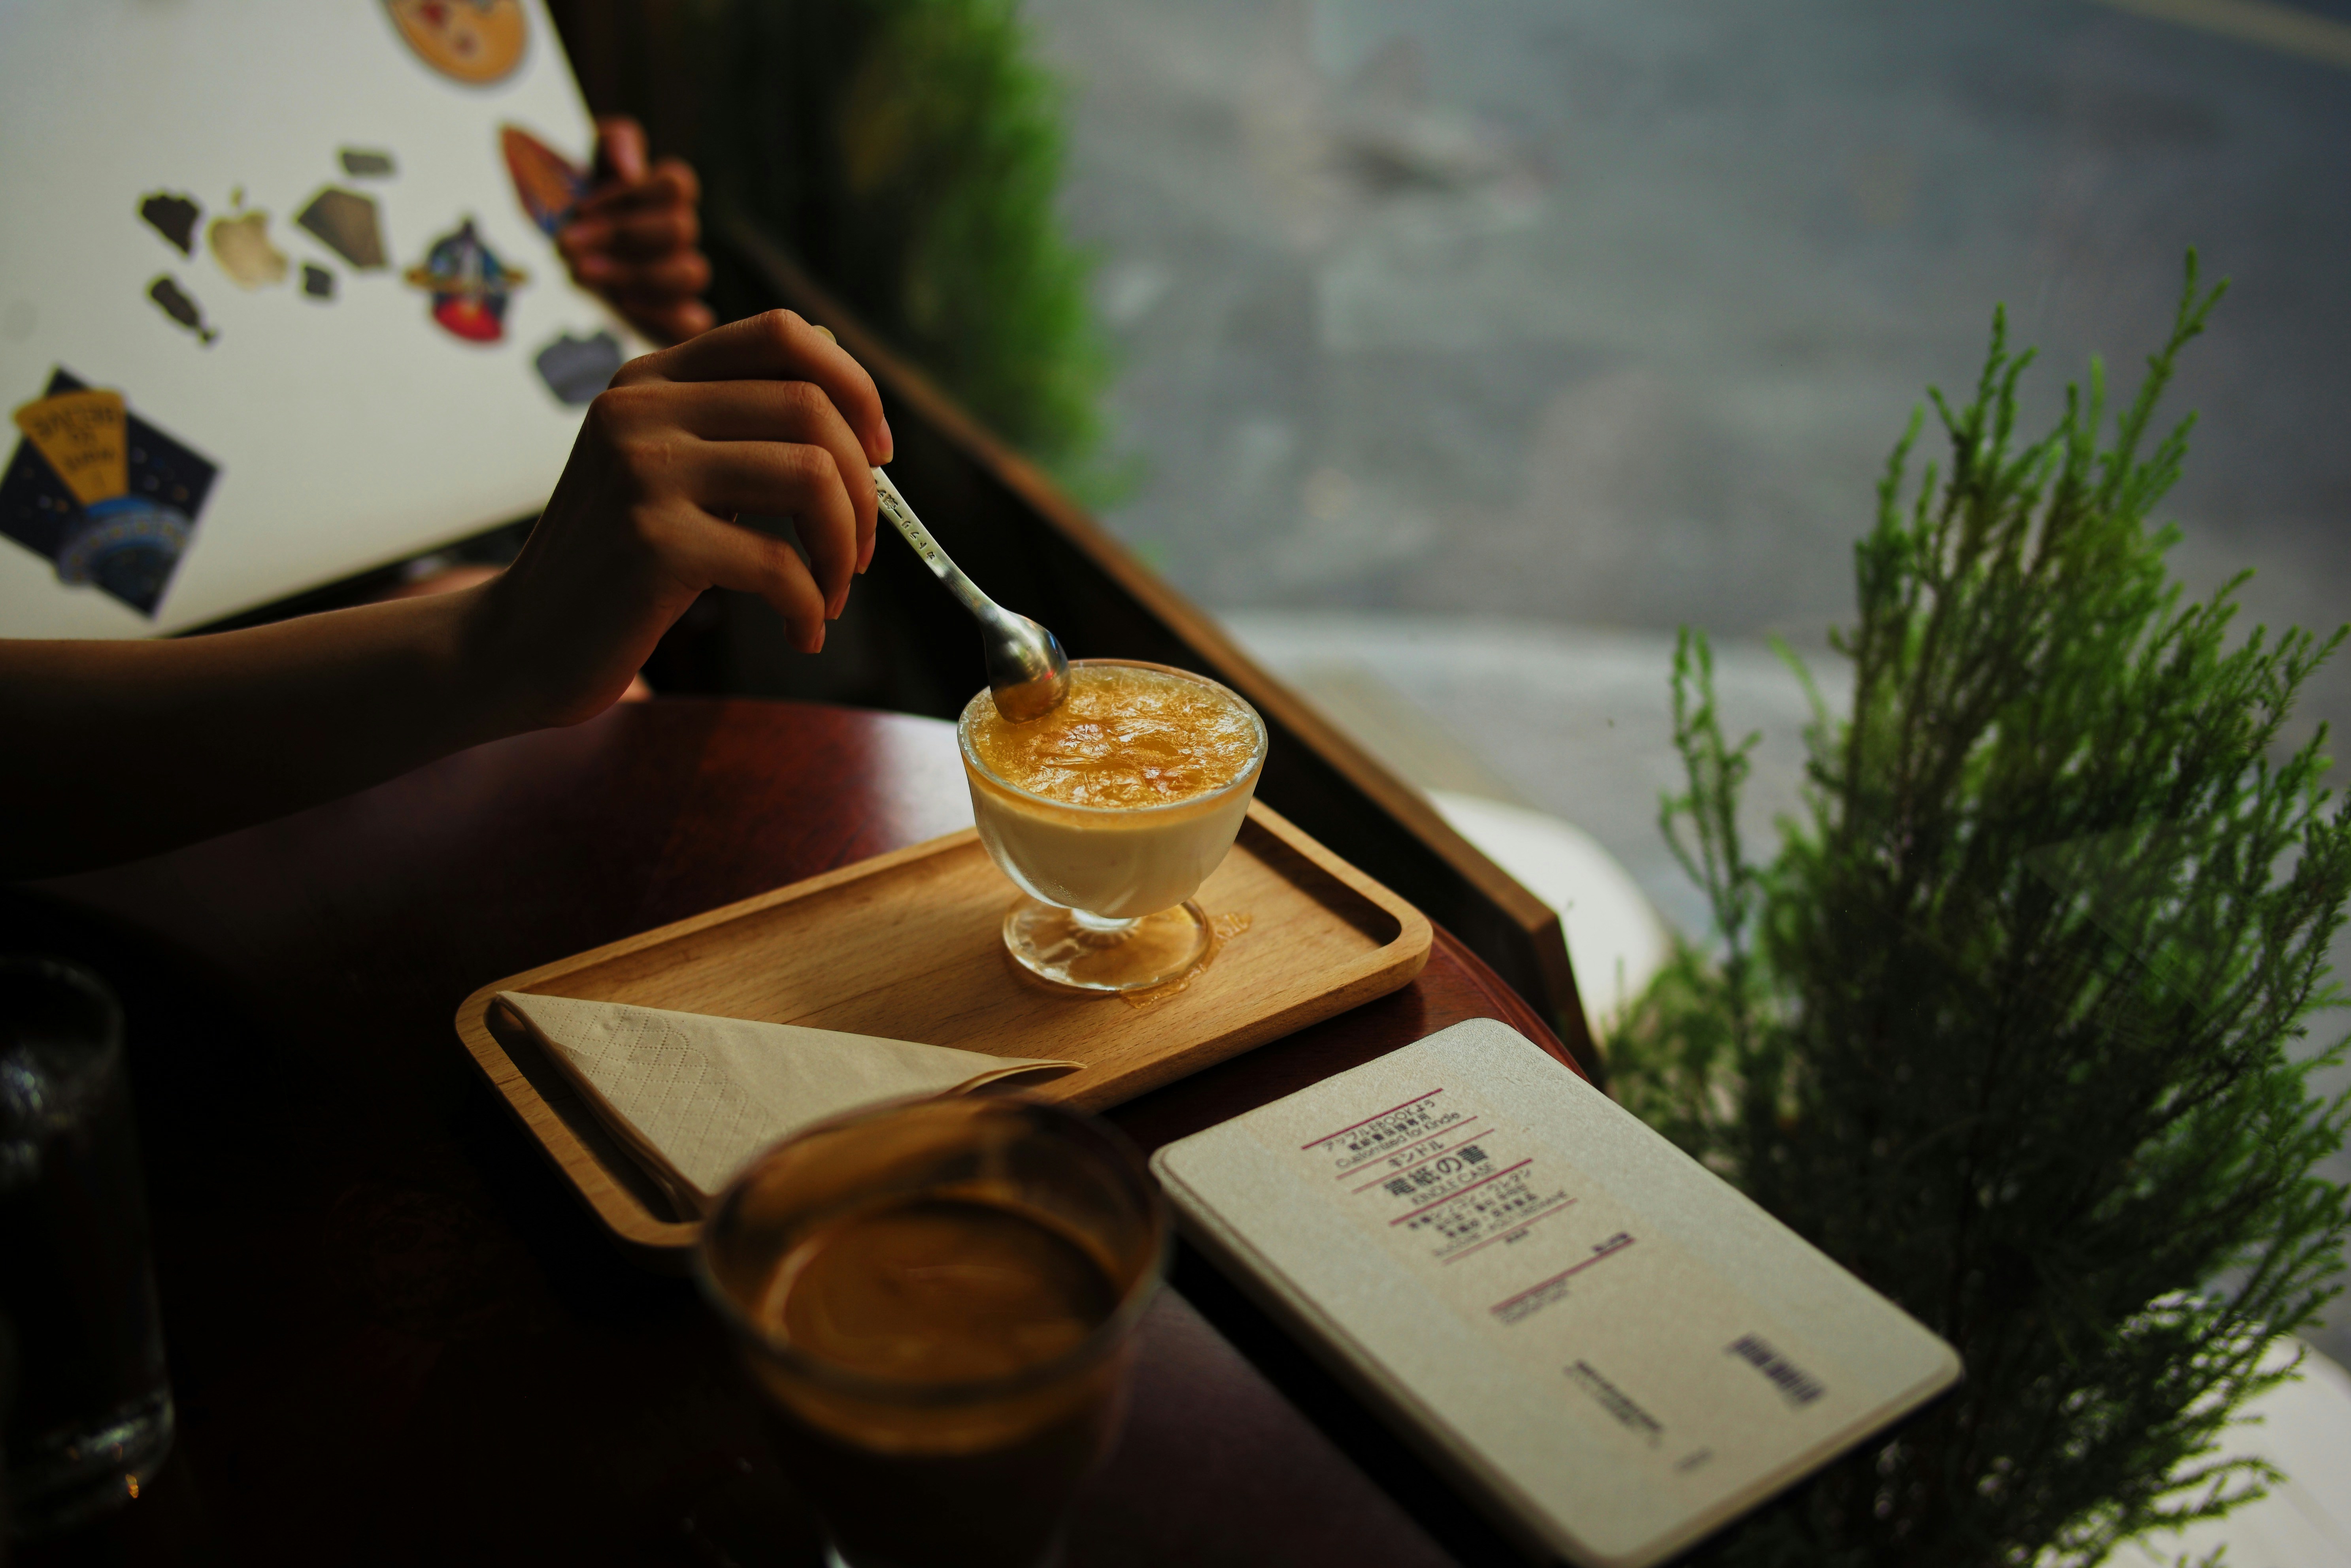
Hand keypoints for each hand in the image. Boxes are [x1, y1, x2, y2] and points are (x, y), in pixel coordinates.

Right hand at [474, 311, 893, 727]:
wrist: (525, 642)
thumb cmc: (618, 563)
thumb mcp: (669, 468)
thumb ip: (736, 416)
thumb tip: (833, 355)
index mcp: (652, 377)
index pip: (783, 333)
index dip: (855, 386)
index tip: (880, 455)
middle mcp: (642, 407)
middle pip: (812, 409)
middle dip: (864, 490)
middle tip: (861, 551)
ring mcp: (642, 471)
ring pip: (811, 477)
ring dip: (845, 547)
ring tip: (833, 593)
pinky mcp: (651, 542)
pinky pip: (780, 565)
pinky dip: (812, 608)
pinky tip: (803, 633)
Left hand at [557, 116, 715, 344]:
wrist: (548, 246)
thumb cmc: (567, 200)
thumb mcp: (581, 153)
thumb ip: (612, 144)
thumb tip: (630, 169)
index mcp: (662, 194)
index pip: (676, 184)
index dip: (631, 195)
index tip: (581, 207)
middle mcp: (677, 235)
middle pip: (679, 229)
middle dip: (619, 236)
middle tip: (567, 244)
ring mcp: (678, 277)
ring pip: (691, 273)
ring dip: (633, 273)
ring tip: (581, 273)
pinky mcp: (673, 317)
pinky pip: (694, 321)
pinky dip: (665, 316)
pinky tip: (621, 305)